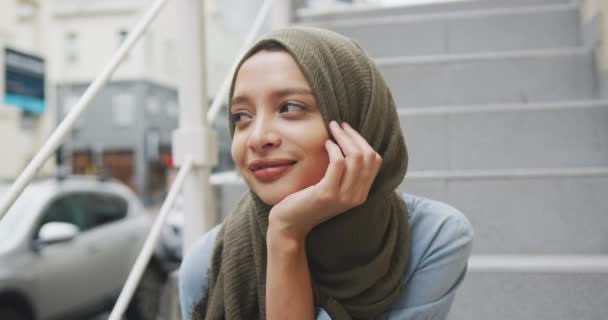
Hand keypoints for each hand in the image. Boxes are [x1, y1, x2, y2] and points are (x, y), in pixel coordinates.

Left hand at [268, 121, 381, 241]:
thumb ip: (344, 173)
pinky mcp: (327, 193)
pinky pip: (338, 163)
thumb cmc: (308, 201)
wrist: (291, 224)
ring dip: (343, 138)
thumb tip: (347, 141)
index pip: (375, 160)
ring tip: (332, 130)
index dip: (363, 140)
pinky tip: (325, 144)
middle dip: (354, 135)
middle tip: (339, 125)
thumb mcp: (333, 187)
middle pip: (368, 156)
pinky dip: (333, 149)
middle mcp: (357, 196)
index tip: (348, 130)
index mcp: (361, 194)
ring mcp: (343, 196)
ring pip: (356, 158)